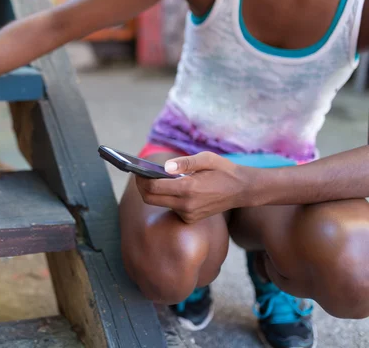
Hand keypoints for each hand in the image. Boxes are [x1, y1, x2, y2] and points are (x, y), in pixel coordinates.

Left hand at [135, 152, 255, 222]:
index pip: (154, 187)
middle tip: (139, 175)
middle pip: (151, 199)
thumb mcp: (206, 158)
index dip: (141, 179)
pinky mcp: (190, 219)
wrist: (242, 190)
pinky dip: (167, 197)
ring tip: (153, 177)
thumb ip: (184, 162)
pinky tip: (170, 187)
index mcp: (188, 188)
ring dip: (154, 192)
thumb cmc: (223, 170)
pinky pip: (171, 208)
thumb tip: (164, 167)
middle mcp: (186, 205)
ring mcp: (188, 214)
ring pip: (160, 203)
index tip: (136, 170)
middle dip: (142, 187)